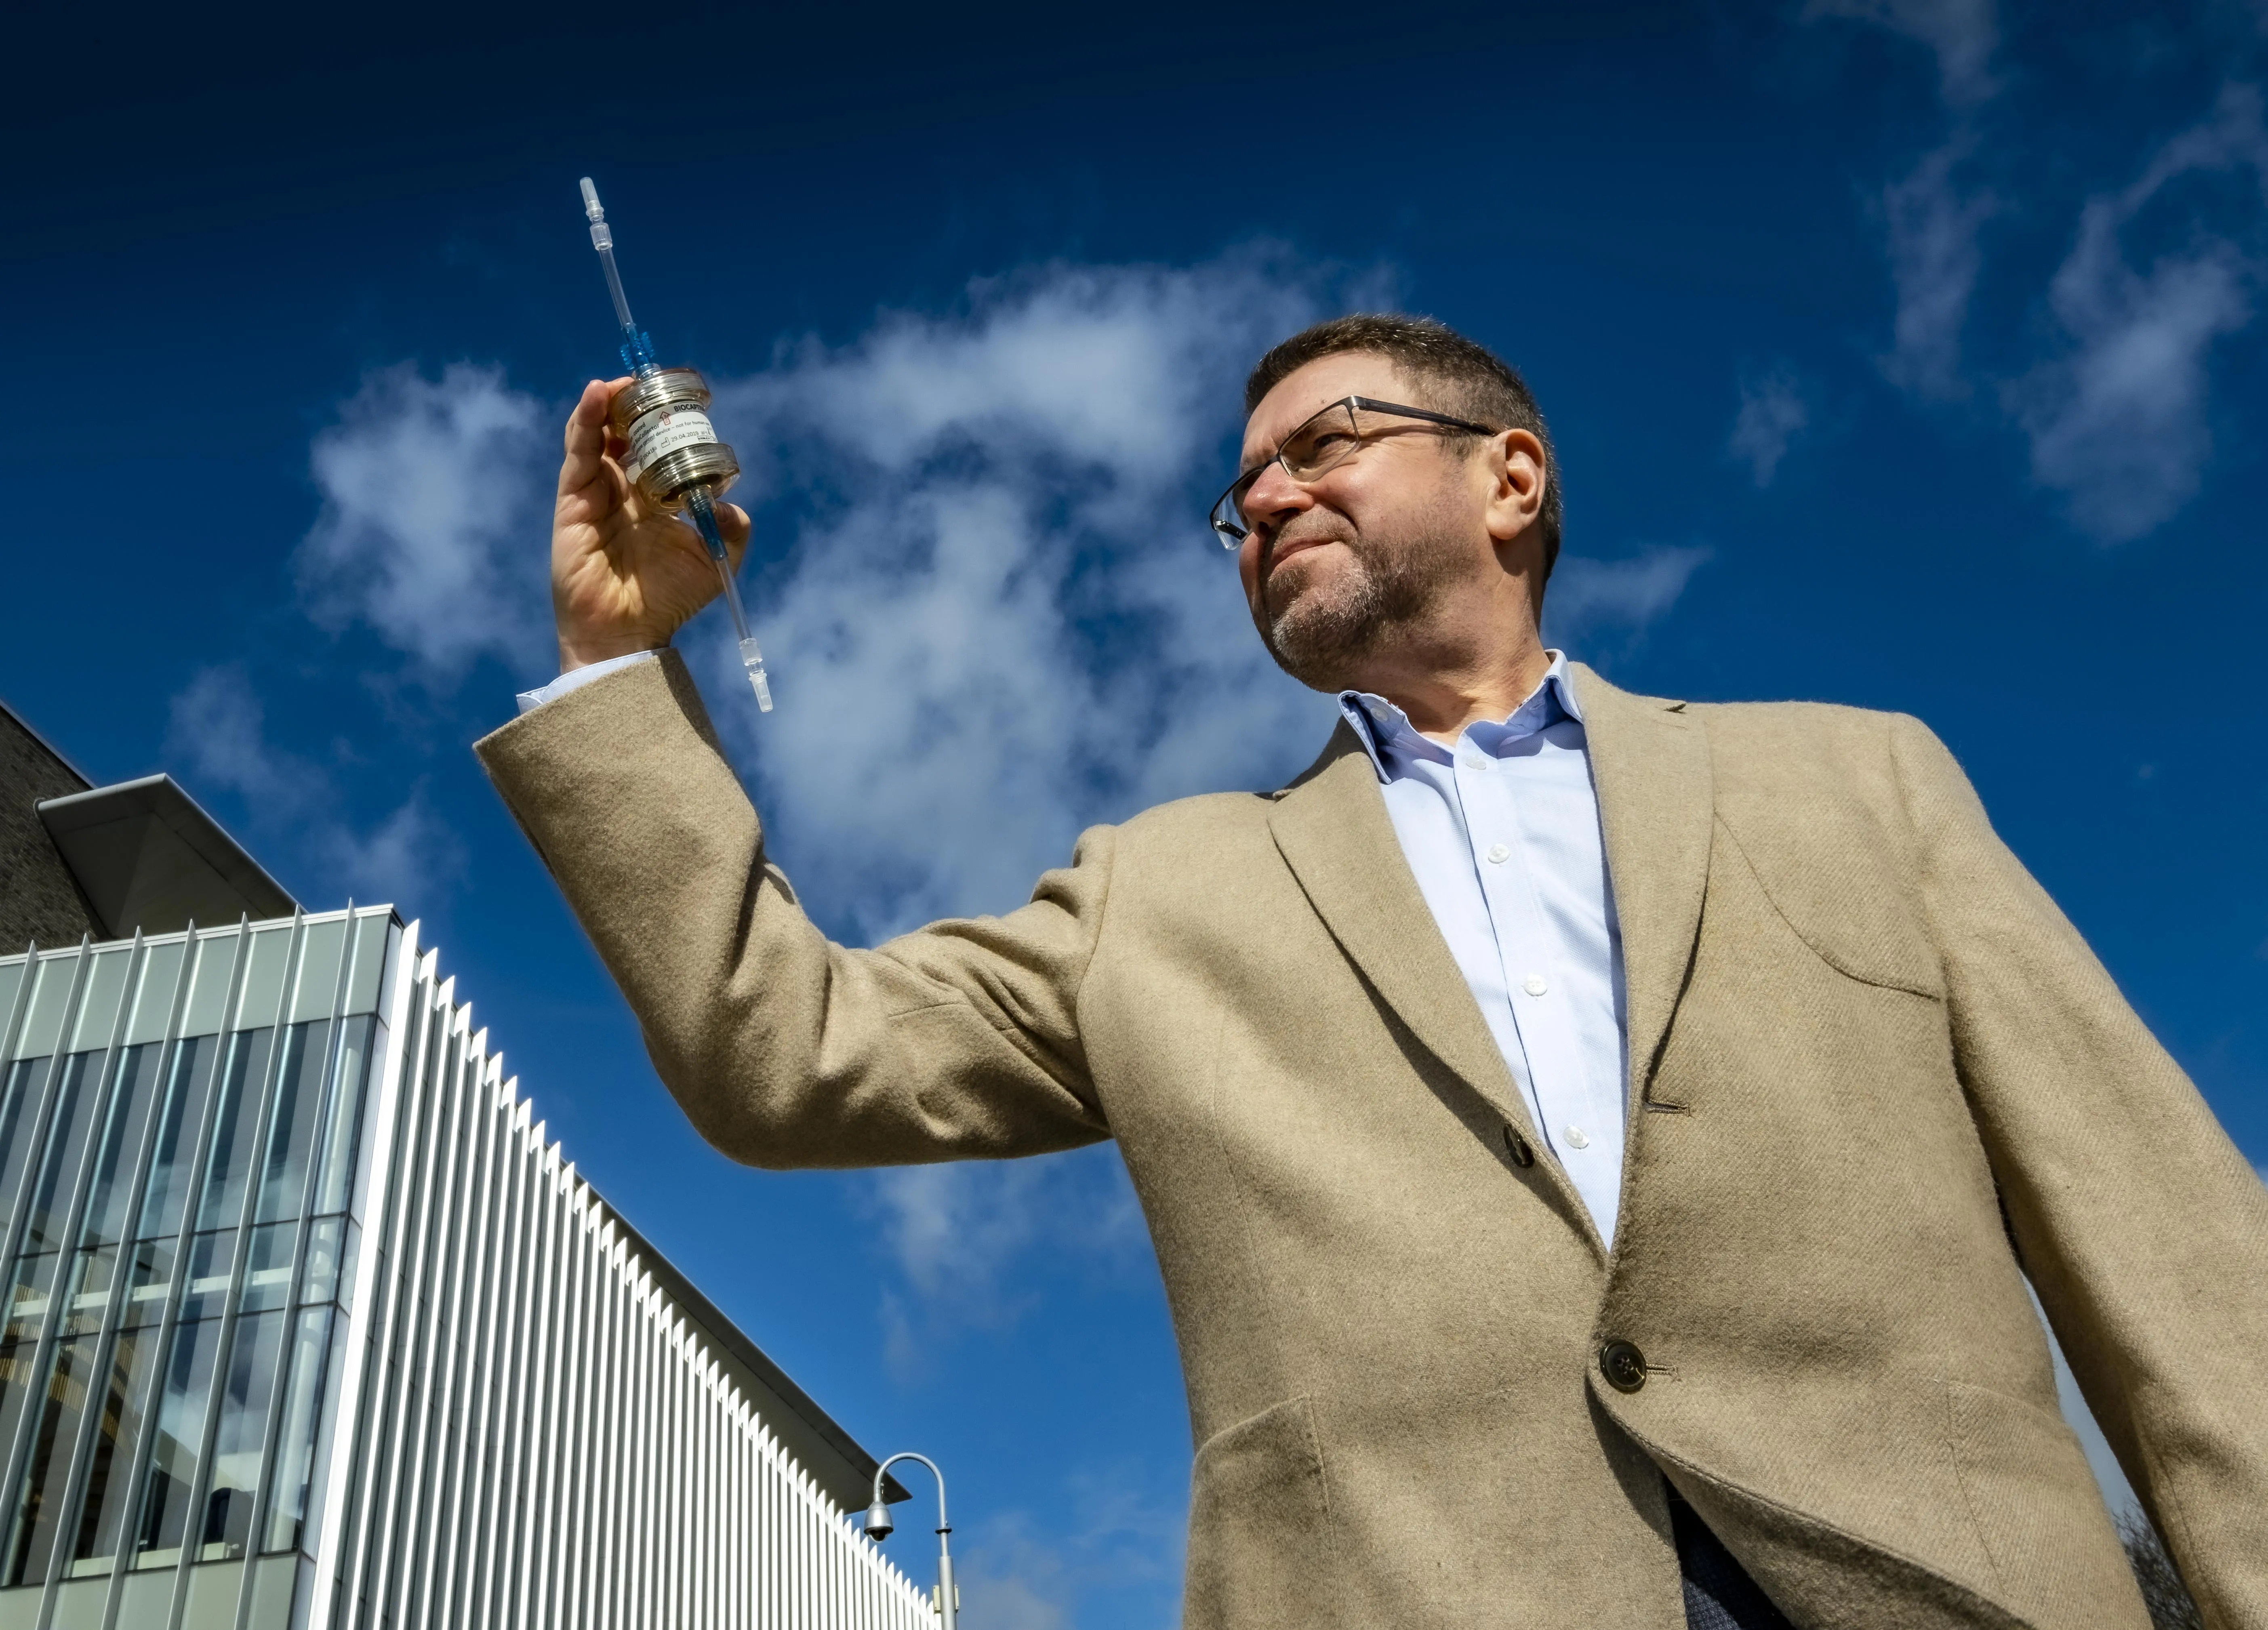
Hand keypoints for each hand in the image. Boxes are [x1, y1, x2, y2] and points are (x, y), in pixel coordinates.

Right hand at [551, 378, 751, 670]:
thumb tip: (733, 504)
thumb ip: (732, 532)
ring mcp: (595, 491)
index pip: (658, 449)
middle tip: (656, 383)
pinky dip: (587, 418)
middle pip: (626, 434)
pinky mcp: (573, 498)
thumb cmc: (667, 602)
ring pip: (599, 433)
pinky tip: (599, 393)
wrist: (627, 633)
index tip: (685, 399)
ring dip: (611, 403)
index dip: (667, 423)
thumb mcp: (713, 564)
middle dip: (639, 406)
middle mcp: (623, 491)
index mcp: (654, 501)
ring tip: (627, 381)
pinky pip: (579, 449)